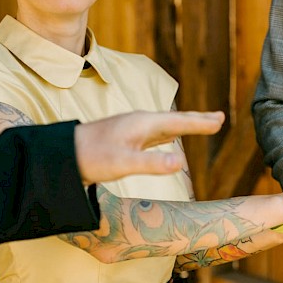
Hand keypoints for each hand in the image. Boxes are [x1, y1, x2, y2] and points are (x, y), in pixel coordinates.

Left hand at [74, 110, 224, 183]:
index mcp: (142, 124)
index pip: (178, 122)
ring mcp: (132, 130)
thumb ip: (152, 164)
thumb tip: (181, 163)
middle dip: (197, 120)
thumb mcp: (123, 164)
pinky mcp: (125, 140)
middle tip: (220, 118)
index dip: (200, 123)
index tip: (220, 120)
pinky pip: (155, 135)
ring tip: (200, 126)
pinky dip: (169, 135)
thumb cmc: (91, 158)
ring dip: (185, 126)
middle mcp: (139, 123)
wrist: (62, 156)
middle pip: (175, 120)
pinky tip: (169, 140)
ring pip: (166, 127)